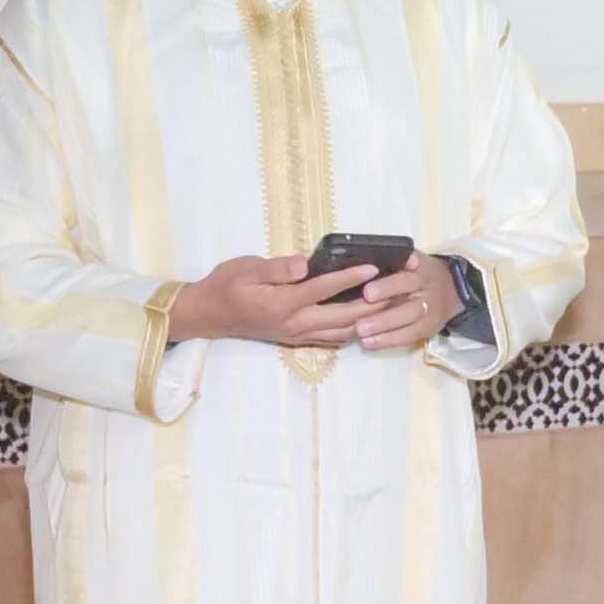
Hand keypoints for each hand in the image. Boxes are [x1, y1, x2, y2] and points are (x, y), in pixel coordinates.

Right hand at [168, 250, 380, 347]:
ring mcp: (296, 335)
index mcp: (282, 304)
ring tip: (389, 306)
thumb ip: (277, 269)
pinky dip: (352, 331)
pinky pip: (331, 338)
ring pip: (341, 331)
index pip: (324, 289)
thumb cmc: (224, 286)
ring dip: (367, 320)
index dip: (350, 278)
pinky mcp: (296, 339)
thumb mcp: (245, 269)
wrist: (207, 315)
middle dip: (372, 305)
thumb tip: (304, 264)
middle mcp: (294, 324)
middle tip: (396, 291)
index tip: (373, 268)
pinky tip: (366, 321)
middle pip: (343, 316)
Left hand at [351, 253, 461, 353]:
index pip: (406, 279)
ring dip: (384, 331)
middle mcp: (427, 294)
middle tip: (360, 323)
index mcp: (421, 272)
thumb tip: (370, 258)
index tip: (367, 293)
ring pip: (409, 325)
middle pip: (410, 307)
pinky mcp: (428, 329)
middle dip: (385, 316)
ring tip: (361, 333)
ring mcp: (429, 314)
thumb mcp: (412, 258)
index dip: (388, 287)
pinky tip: (369, 342)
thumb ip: (395, 259)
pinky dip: (389, 341)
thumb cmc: (420, 271)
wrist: (451, 288)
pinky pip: (409, 337)